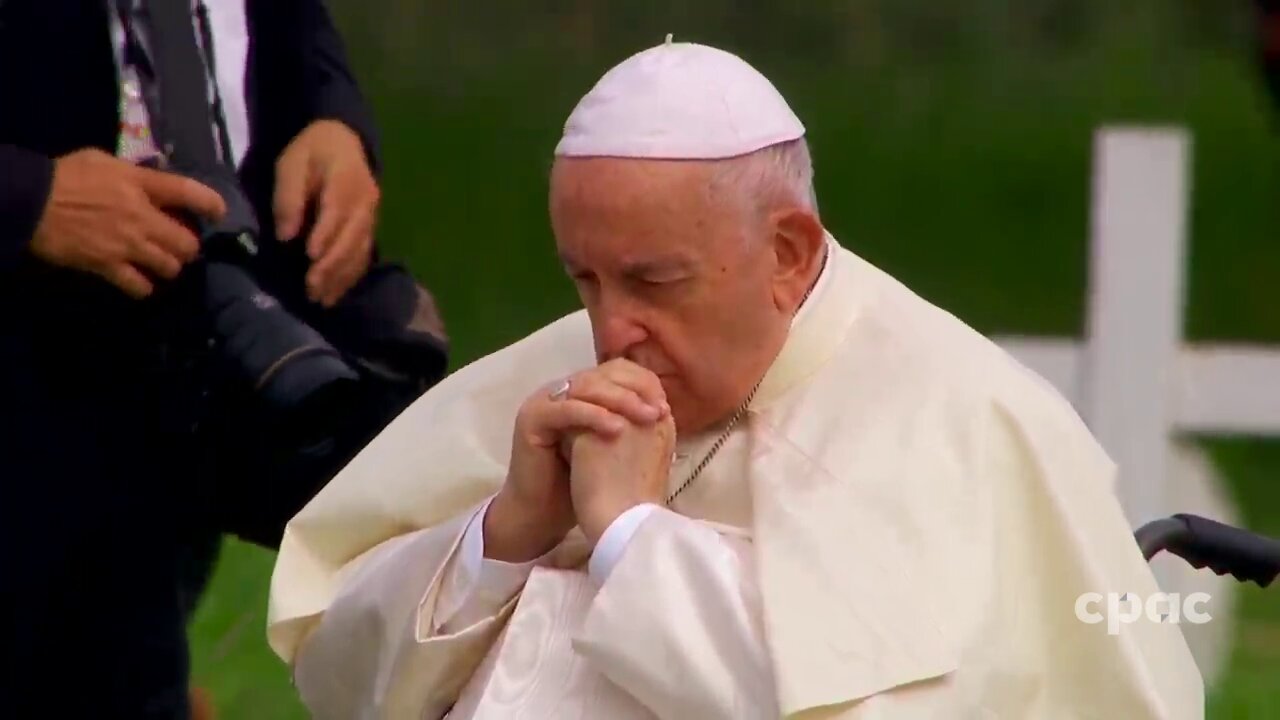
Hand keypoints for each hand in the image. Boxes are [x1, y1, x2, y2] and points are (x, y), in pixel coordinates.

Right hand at [29, 149, 226, 298]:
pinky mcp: (109, 266)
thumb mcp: (104, 161)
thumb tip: (154, 180)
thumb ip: (134, 173)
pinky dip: (144, 286)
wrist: (30, 202)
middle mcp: (142, 217)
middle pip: (188, 243)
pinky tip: (140, 281)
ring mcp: (127, 245)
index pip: (189, 192)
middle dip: (188, 246)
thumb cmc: (65, 175)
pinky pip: (140, 286)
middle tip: (179, 244)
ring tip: (160, 262)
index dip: (212, 204)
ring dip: (169, 266)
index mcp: (141, 185)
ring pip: (170, 267)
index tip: (219, 213)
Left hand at [273, 119, 378, 307]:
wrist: (343, 139)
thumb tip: (286, 235)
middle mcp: (366, 201)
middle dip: (332, 265)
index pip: (337, 211)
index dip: (326, 235)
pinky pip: (363, 256)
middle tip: (311, 288)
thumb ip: (289, 197)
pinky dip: (350, 277)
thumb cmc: (311, 151)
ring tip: (321, 299)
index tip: (310, 257)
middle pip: (352, 237)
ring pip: (360, 251)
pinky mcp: (369, 229)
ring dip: (341, 277)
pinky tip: (335, 294)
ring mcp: (371, 217)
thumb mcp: (291, 164)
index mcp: (346, 179)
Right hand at [485, 359, 668, 562]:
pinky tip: (618, 429)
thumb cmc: (583, 485)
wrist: (544, 514)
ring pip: (586, 387)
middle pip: (602, 374)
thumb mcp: (612, 445)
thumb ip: (629, 420)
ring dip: (621, 400)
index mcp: (580, 393)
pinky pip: (567, 409)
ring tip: (645, 418)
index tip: (665, 408)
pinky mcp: (531, 418)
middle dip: (636, 390)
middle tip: (659, 411)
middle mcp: (561, 391)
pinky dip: (595, 416)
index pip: (615, 371)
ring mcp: (544, 401)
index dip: (643, 383)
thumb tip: (663, 406)